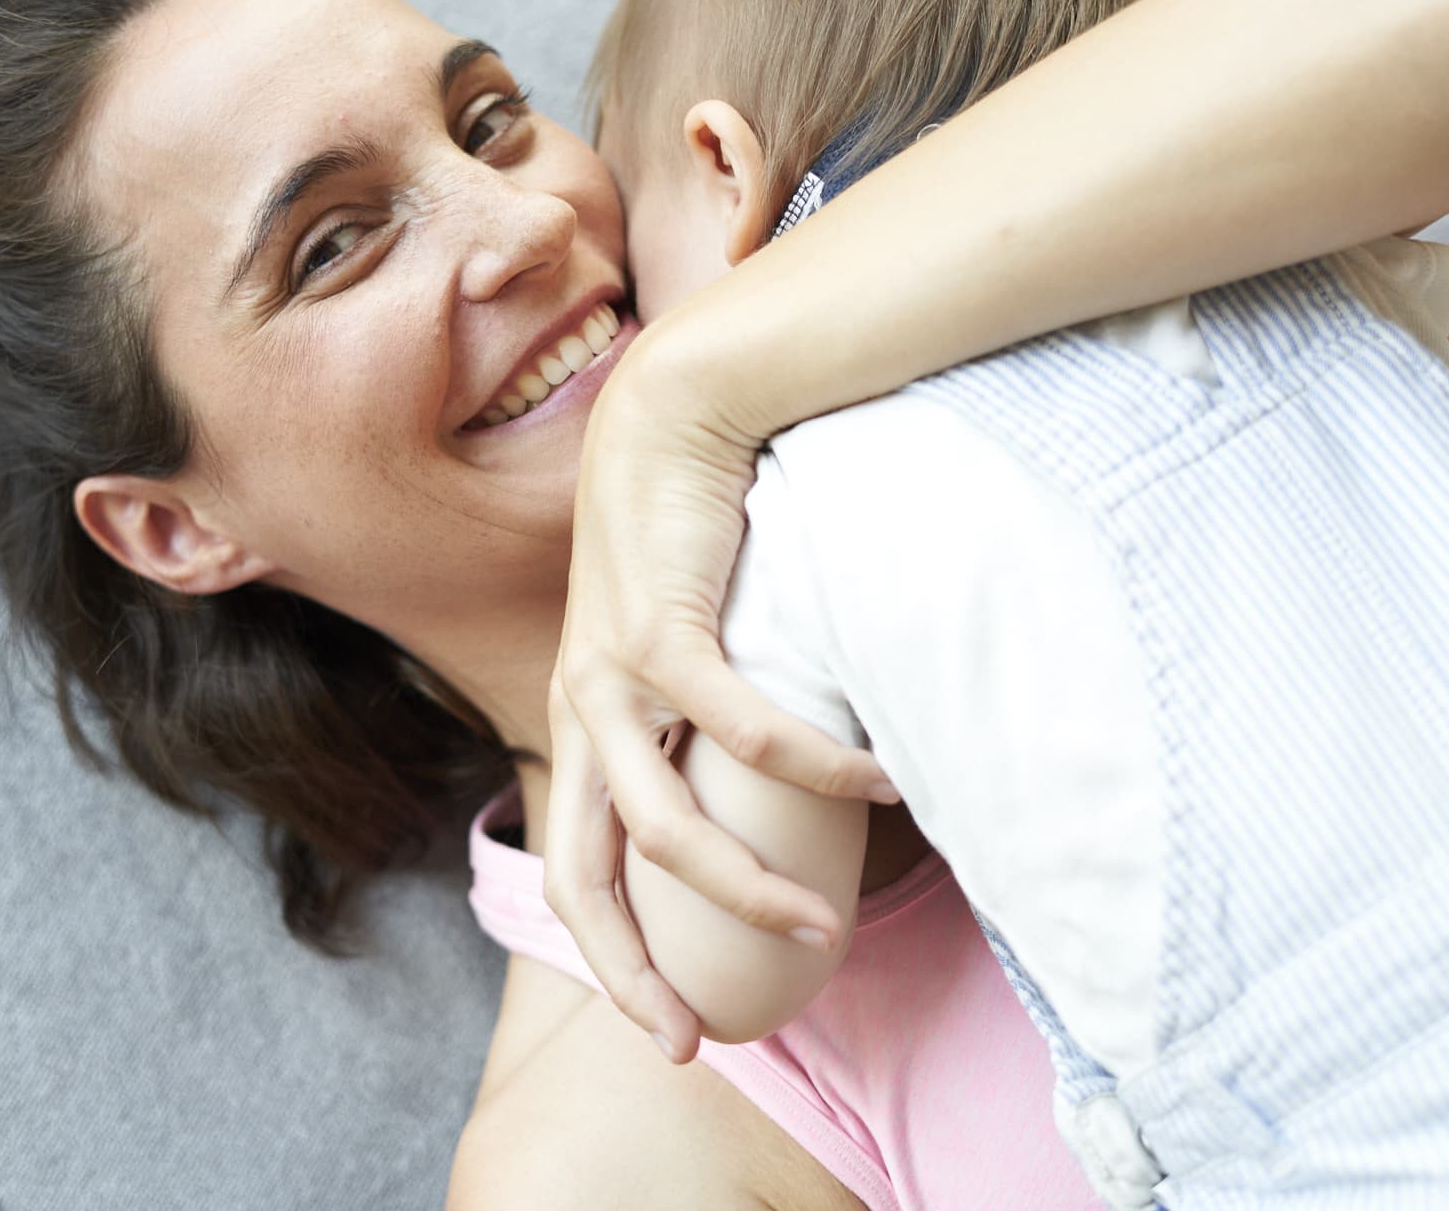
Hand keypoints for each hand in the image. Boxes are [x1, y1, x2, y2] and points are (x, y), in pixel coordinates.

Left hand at [543, 322, 895, 1062]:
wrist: (677, 410)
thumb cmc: (696, 533)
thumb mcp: (687, 643)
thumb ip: (710, 719)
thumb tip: (783, 793)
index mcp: (581, 723)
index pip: (574, 866)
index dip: (614, 955)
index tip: (677, 1025)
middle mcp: (580, 710)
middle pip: (585, 873)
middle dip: (635, 966)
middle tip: (698, 1038)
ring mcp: (610, 671)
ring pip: (661, 825)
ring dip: (741, 888)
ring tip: (813, 929)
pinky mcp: (660, 624)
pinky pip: (737, 726)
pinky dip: (806, 766)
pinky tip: (874, 779)